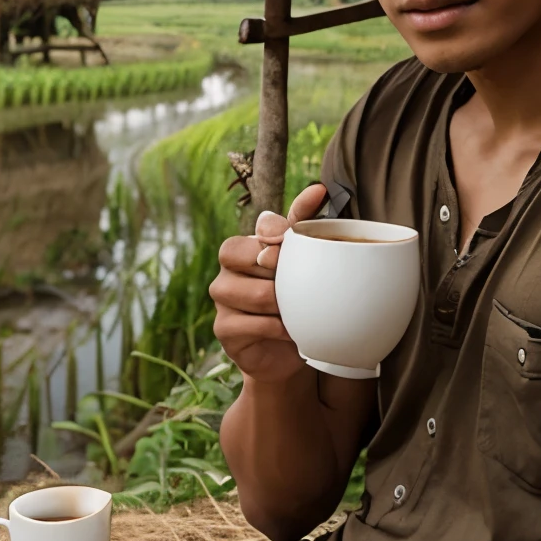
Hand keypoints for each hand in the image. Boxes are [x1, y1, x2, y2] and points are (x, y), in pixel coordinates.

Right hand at [209, 182, 327, 383]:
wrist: (288, 352)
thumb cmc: (294, 299)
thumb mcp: (301, 261)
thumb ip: (303, 224)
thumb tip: (318, 188)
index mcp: (245, 247)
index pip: (256, 230)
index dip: (275, 234)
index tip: (292, 242)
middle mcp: (227, 270)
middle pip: (241, 254)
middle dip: (277, 270)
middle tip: (297, 283)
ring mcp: (222, 300)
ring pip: (254, 293)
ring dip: (282, 304)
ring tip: (296, 310)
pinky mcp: (223, 330)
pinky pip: (251, 324)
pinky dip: (277, 328)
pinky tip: (290, 331)